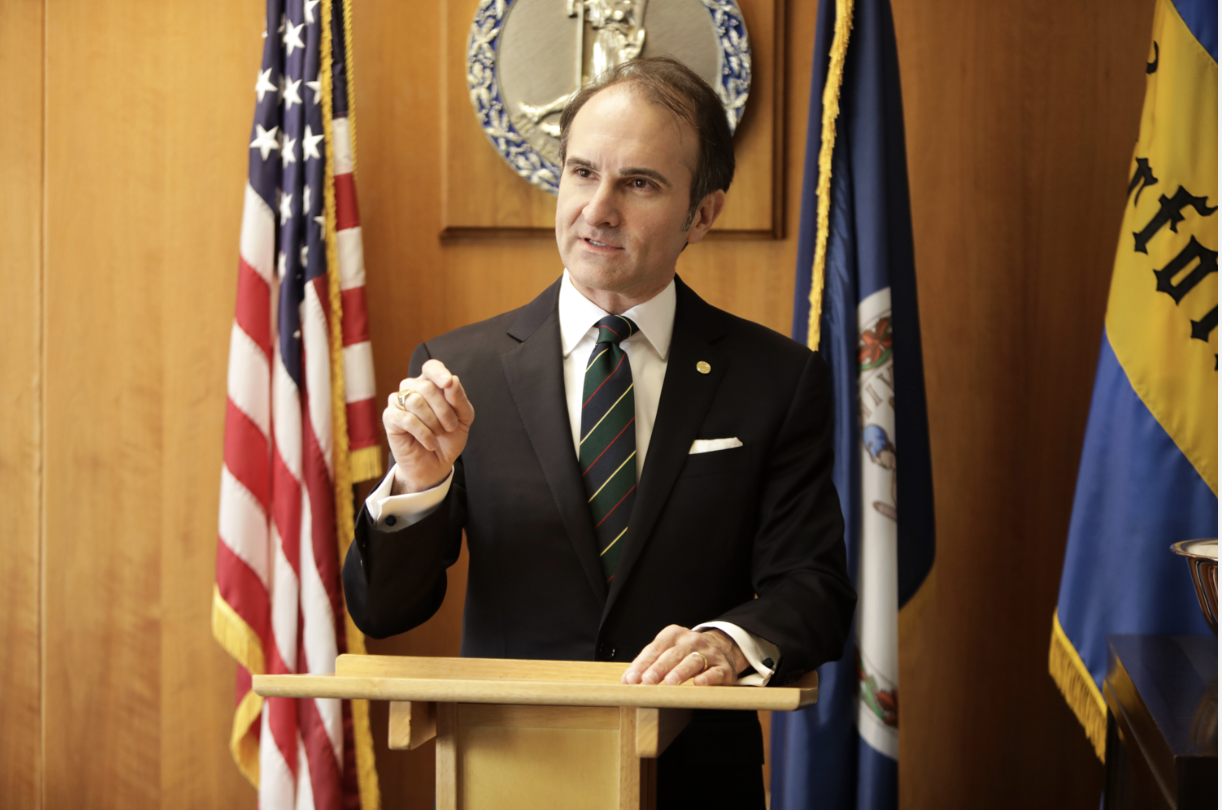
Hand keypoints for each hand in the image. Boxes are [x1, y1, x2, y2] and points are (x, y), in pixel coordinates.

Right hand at [383, 359, 474, 492]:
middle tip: (451, 427)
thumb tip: (452, 380)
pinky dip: (423, 433)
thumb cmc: (449, 438)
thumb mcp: (463, 418)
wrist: (436, 464)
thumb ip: (459, 398)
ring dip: (433, 422)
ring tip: (439, 435)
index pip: (431, 367)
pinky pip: (406, 418)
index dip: (439, 373)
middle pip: (426, 386)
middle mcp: (412, 388)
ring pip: (415, 401)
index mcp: (431, 384)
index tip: (448, 383)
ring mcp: (399, 401)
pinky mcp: (390, 418)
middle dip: (444, 410)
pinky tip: (430, 443)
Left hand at [621, 625, 747, 686]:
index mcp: (674, 634)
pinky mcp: (723, 667)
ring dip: (681, 672)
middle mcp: (692, 641)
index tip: (631, 679)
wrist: (721, 648)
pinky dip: (707, 677)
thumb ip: (649, 662)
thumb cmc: (686, 653)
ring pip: (693, 661)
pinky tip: (699, 683)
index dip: (642, 664)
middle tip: (647, 681)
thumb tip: (628, 679)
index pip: (655, 648)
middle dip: (659, 668)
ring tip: (670, 683)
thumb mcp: (668, 650)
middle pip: (673, 654)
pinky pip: (715, 671)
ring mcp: (709, 653)